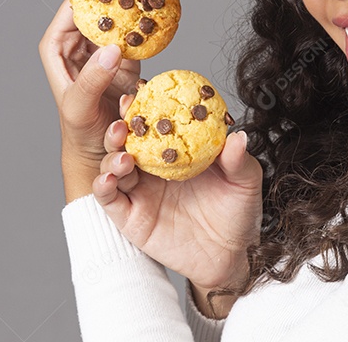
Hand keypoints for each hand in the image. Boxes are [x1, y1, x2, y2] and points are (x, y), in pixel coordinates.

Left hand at [38, 0, 173, 199]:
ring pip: (125, 11)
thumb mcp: (80, 107)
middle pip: (104, 0)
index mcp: (60, 47)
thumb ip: (92, 79)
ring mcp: (106, 51)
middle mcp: (82, 44)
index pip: (76, 2)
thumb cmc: (80, 133)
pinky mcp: (127, 62)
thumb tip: (113, 47)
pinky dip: (155, 14)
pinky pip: (142, 31)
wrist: (99, 155)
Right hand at [94, 93, 263, 296]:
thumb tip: (238, 136)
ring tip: (123, 154)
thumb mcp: (244, 182)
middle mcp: (154, 167)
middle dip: (121, 125)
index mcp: (177, 151)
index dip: (147, 106)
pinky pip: (109, 198)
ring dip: (111, 155)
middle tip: (124, 117)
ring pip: (113, 165)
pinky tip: (108, 178)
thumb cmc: (239, 212)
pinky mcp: (130, 217)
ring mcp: (140, 191)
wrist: (232, 256)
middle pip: (128, 139)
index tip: (142, 89)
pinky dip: (102, 185)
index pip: (157, 123)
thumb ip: (237, 160)